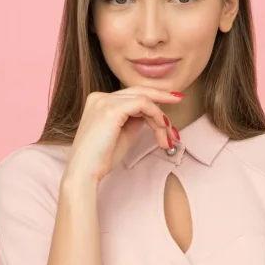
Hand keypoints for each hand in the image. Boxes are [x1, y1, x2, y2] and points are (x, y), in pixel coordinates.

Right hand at [66, 86, 182, 182]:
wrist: (85, 172)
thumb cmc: (101, 159)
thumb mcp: (123, 134)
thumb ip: (135, 120)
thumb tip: (152, 114)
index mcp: (99, 101)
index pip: (132, 96)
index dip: (153, 102)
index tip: (167, 110)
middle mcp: (100, 97)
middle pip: (138, 91)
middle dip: (161, 96)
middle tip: (179, 100)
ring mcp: (104, 101)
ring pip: (144, 99)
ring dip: (160, 117)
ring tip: (167, 136)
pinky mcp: (111, 109)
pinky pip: (143, 104)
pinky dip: (156, 115)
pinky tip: (162, 128)